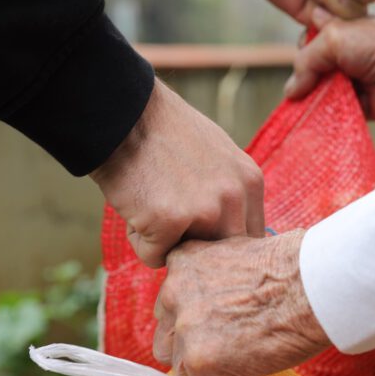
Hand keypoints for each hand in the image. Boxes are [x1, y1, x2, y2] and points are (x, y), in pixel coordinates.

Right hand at [90, 79, 264, 267]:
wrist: (123, 115)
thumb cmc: (162, 133)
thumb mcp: (216, 157)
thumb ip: (229, 194)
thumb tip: (233, 234)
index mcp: (250, 182)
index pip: (251, 241)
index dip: (222, 246)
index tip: (199, 236)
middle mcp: (234, 198)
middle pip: (225, 257)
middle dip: (198, 253)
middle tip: (172, 229)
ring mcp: (205, 211)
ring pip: (191, 260)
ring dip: (167, 246)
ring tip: (151, 210)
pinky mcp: (170, 221)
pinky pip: (154, 257)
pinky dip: (139, 241)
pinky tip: (135, 209)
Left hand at [153, 230, 330, 375]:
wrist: (314, 285)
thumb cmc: (294, 268)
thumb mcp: (238, 256)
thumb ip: (213, 281)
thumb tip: (217, 307)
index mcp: (181, 263)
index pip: (172, 306)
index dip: (201, 320)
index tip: (226, 321)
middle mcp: (173, 295)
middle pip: (168, 340)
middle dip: (196, 348)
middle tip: (234, 343)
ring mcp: (184, 331)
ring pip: (185, 371)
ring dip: (212, 371)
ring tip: (250, 355)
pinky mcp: (201, 363)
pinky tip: (258, 366)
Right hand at [284, 19, 374, 119]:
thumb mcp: (334, 39)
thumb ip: (305, 61)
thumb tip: (289, 92)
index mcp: (334, 34)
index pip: (304, 45)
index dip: (301, 53)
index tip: (304, 58)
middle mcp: (338, 58)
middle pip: (306, 72)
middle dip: (304, 81)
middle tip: (310, 86)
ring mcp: (344, 83)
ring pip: (314, 95)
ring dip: (312, 101)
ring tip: (316, 103)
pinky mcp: (351, 106)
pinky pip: (328, 114)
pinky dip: (323, 117)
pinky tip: (318, 118)